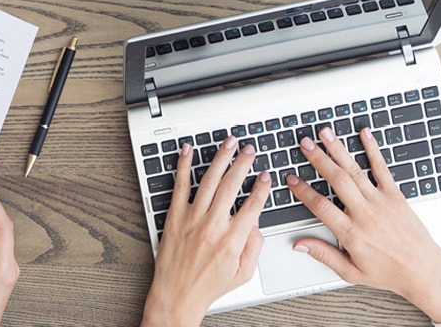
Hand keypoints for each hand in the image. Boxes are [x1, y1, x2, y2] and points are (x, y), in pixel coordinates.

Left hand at [140, 136, 271, 326]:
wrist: (176, 298)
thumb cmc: (208, 287)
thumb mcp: (243, 273)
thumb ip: (255, 246)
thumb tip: (256, 221)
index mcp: (232, 240)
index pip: (253, 205)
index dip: (262, 187)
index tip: (265, 175)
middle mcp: (212, 226)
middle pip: (232, 185)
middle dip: (243, 163)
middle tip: (250, 149)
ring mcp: (192, 219)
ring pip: (209, 180)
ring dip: (221, 157)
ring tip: (230, 142)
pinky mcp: (175, 217)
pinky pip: (180, 186)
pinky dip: (184, 166)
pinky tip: (188, 150)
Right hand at [286, 128, 440, 326]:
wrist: (422, 270)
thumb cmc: (388, 272)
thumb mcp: (350, 272)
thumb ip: (324, 254)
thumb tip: (299, 244)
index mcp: (352, 233)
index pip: (320, 207)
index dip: (303, 191)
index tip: (291, 179)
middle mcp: (365, 214)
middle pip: (336, 180)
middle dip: (318, 159)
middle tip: (305, 144)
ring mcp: (381, 202)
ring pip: (355, 170)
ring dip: (339, 149)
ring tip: (325, 133)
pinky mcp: (395, 195)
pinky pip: (382, 168)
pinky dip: (372, 149)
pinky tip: (364, 134)